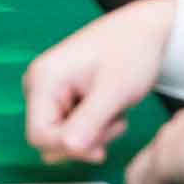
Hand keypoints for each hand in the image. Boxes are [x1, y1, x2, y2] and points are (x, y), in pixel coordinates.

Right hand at [24, 0, 177, 163]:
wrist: (145, 31)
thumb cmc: (130, 53)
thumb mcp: (112, 93)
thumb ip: (88, 124)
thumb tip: (65, 151)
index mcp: (43, 80)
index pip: (39, 136)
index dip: (68, 149)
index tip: (101, 150)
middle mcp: (38, 84)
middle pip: (50, 138)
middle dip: (85, 140)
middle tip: (115, 123)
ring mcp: (49, 89)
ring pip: (63, 135)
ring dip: (94, 134)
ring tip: (115, 111)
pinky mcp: (63, 95)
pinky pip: (72, 126)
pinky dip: (95, 126)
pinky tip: (110, 108)